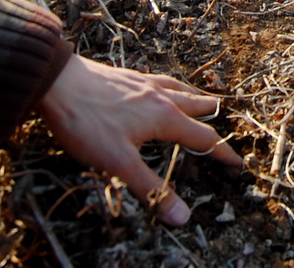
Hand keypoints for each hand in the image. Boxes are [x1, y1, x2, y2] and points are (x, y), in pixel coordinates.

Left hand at [39, 54, 240, 224]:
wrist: (56, 82)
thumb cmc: (86, 122)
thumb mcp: (118, 163)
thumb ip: (151, 189)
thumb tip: (182, 216)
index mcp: (165, 117)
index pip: (203, 138)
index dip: (221, 153)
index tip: (237, 163)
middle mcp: (161, 97)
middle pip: (198, 106)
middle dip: (213, 119)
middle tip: (225, 127)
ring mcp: (144, 84)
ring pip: (181, 90)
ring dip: (197, 98)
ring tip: (205, 102)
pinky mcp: (128, 77)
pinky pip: (161, 81)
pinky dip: (173, 87)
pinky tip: (162, 87)